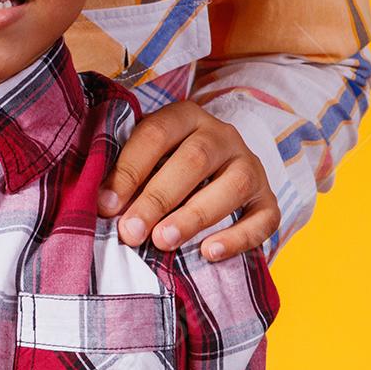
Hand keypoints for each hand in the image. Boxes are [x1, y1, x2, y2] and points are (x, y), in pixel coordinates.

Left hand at [97, 100, 278, 260]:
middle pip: (194, 159)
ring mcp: (250, 166)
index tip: (105, 205)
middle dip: (158, 197)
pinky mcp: (268, 199)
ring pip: (232, 185)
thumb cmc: (167, 167)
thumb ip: (128, 174)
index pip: (156, 134)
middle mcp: (222, 135)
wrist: (217, 169)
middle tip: (131, 232)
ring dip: (195, 215)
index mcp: (186, 116)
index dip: (129, 169)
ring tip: (163, 242)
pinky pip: (264, 218)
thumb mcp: (147, 157)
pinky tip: (209, 253)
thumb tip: (102, 206)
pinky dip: (238, 238)